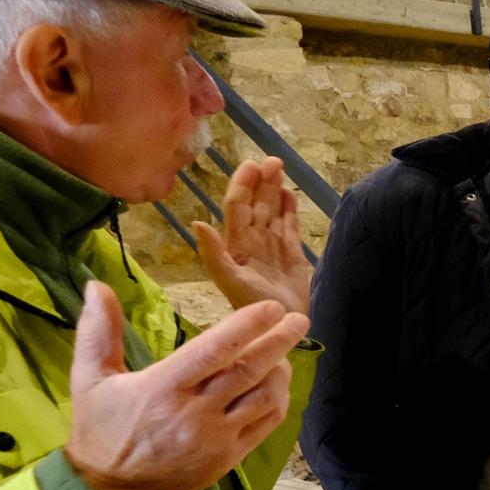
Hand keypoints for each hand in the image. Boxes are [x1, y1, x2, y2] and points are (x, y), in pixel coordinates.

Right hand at [64, 282, 309, 489]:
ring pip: (264, 398)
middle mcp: (195, 412)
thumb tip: (97, 285)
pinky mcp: (229, 459)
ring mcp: (216, 438)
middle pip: (249, 370)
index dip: (246, 325)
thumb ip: (98, 332)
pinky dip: (278, 402)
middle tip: (299, 320)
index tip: (270, 307)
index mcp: (163, 388)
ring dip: (281, 372)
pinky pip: (265, 425)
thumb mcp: (89, 379)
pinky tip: (278, 385)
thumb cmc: (100, 430)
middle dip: (279, 341)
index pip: (214, 350)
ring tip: (285, 352)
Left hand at [192, 157, 309, 315]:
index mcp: (236, 244)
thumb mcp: (230, 282)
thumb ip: (213, 253)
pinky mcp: (292, 254)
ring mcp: (273, 246)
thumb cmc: (253, 308)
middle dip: (262, 181)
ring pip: (272, 210)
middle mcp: (253, 241)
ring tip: (279, 168)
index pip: (237, 207)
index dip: (242, 185)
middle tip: (273, 161)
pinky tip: (289, 194)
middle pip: (256, 203)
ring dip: (275, 189)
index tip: (251, 165)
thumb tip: (197, 222)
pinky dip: (290, 209)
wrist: (282, 328)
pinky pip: (289, 225)